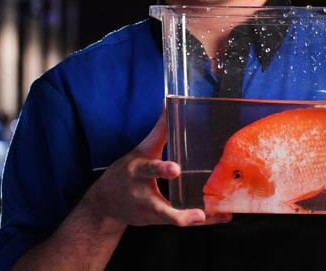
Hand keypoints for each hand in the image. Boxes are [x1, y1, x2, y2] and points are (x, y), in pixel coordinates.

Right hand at [82, 107, 231, 227]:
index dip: (162, 170)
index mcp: (138, 173)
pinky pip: (180, 221)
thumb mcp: (141, 149)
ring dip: (195, 219)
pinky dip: (201, 220)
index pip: (149, 170)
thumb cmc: (125, 172)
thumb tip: (169, 103)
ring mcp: (150, 213)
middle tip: (198, 214)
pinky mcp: (158, 221)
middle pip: (159, 207)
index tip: (176, 169)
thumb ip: (159, 130)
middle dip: (176, 214)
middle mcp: (143, 197)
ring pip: (173, 219)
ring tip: (217, 216)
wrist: (104, 204)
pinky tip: (221, 216)